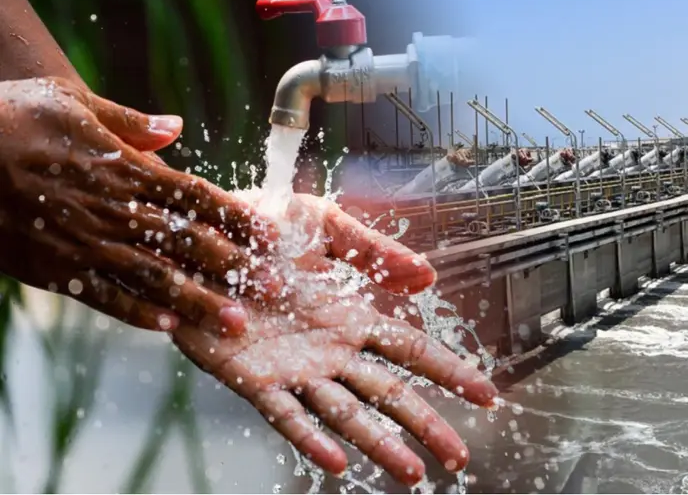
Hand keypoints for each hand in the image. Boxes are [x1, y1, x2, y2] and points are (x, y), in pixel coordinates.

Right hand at [0, 77, 276, 334]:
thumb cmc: (12, 117)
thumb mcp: (72, 101)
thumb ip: (129, 121)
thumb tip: (176, 126)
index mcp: (124, 167)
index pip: (196, 196)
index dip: (238, 216)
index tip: (272, 235)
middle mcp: (114, 209)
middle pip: (188, 243)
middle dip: (236, 267)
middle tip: (277, 289)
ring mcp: (86, 243)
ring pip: (155, 278)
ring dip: (199, 302)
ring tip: (235, 323)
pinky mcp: (57, 270)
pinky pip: (105, 298)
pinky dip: (138, 314)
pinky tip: (170, 329)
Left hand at [172, 195, 495, 485]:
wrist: (192, 235)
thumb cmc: (258, 226)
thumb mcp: (321, 225)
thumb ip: (372, 249)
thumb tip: (428, 273)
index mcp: (351, 316)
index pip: (413, 351)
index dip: (451, 372)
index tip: (488, 396)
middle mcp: (331, 350)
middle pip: (390, 394)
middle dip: (428, 425)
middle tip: (460, 459)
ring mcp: (295, 369)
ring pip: (347, 415)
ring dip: (381, 444)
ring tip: (413, 473)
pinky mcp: (252, 379)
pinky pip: (286, 415)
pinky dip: (311, 439)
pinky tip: (335, 461)